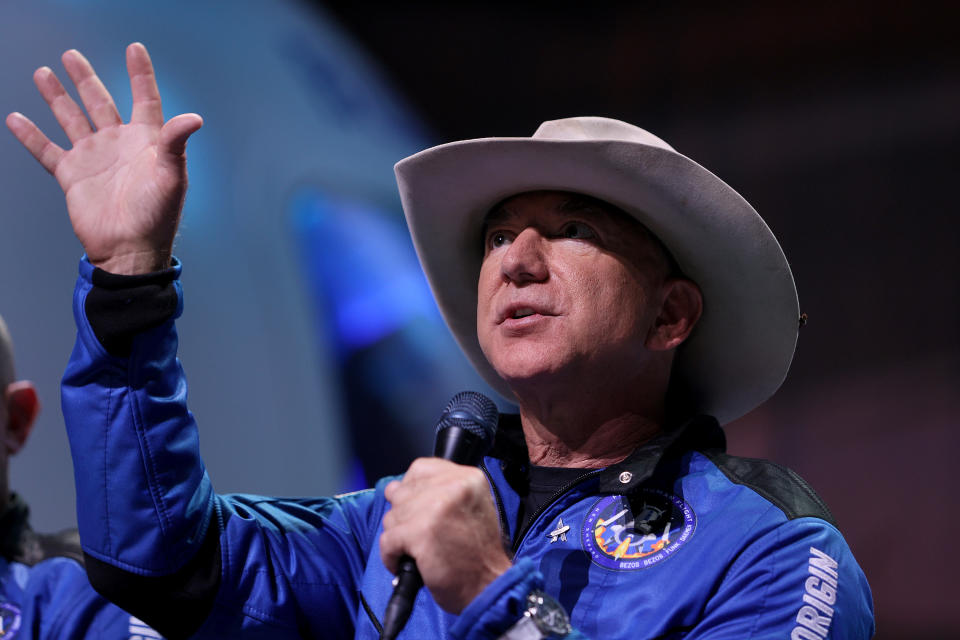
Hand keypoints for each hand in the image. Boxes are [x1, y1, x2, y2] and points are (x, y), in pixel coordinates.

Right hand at [5, 42, 201, 273]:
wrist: (130, 250)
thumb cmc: (157, 216)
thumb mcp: (172, 177)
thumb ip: (176, 144)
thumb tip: (194, 117)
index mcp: (146, 141)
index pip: (144, 99)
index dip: (140, 74)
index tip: (134, 49)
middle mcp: (118, 144)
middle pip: (101, 102)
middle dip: (86, 78)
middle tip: (72, 56)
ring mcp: (94, 158)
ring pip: (72, 119)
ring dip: (58, 97)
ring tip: (43, 72)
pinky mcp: (72, 176)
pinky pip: (47, 150)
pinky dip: (31, 135)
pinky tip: (16, 118)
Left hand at [381, 458, 512, 613]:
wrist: (489, 588)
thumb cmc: (478, 554)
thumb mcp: (470, 506)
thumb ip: (439, 491)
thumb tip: (395, 488)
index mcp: (467, 477)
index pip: (420, 469)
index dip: (413, 491)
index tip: (420, 510)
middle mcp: (453, 486)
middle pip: (401, 492)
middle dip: (404, 517)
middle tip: (422, 536)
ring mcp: (435, 507)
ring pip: (392, 516)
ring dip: (398, 538)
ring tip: (419, 552)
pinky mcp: (420, 532)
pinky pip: (387, 540)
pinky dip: (391, 557)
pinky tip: (409, 563)